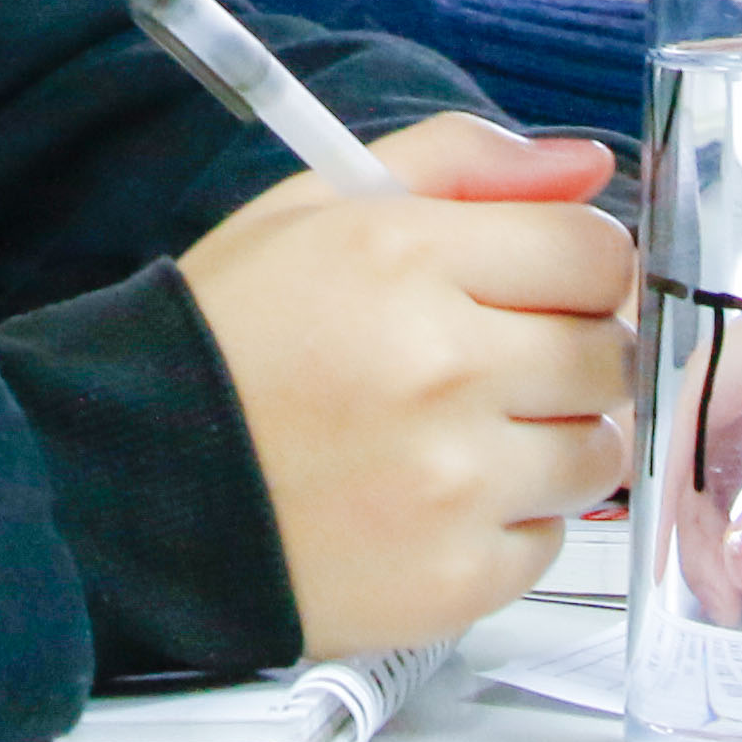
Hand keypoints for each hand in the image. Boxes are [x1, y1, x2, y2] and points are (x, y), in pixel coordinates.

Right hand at [178, 114, 634, 657]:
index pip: (595, 251)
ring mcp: (454, 482)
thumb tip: (588, 163)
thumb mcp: (318, 210)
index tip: (545, 287)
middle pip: (608, 353)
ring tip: (463, 436)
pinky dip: (508, 523)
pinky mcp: (453, 579)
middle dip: (568, 352)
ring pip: (597, 452)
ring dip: (551, 441)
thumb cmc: (227, 344)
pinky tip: (434, 501)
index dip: (579, 267)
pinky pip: (550, 540)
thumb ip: (461, 163)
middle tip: (496, 363)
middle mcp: (443, 367)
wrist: (132, 490)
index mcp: (408, 257)